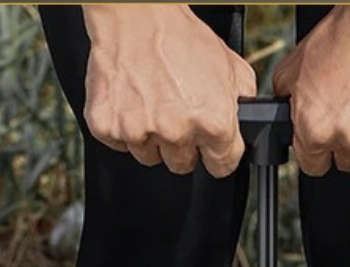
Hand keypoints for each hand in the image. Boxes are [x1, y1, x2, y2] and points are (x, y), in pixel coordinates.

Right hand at [82, 4, 257, 177]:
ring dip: (151, 138)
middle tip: (176, 113)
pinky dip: (124, 127)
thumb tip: (242, 127)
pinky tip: (131, 102)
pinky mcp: (107, 127)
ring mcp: (139, 133)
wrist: (137, 17)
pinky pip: (119, 144)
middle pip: (182, 165)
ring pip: (149, 157)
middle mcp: (176, 133)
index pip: (222, 166)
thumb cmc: (180, 38)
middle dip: (182, 146)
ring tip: (152, 102)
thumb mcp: (230, 66)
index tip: (210, 147)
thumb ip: (240, 103)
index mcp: (213, 122)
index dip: (217, 155)